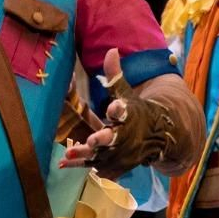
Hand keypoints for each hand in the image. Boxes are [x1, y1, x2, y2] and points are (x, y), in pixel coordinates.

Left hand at [59, 48, 174, 177]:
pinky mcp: (115, 165)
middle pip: (114, 138)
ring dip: (86, 156)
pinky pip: (96, 167)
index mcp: (129, 116)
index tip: (113, 107)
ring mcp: (120, 153)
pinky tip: (62, 163)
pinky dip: (81, 166)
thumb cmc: (136, 112)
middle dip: (103, 139)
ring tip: (68, 153)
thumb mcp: (126, 93)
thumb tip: (111, 50)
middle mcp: (125, 136)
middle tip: (92, 140)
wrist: (156, 137)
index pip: (125, 111)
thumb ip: (115, 75)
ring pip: (102, 156)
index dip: (118, 109)